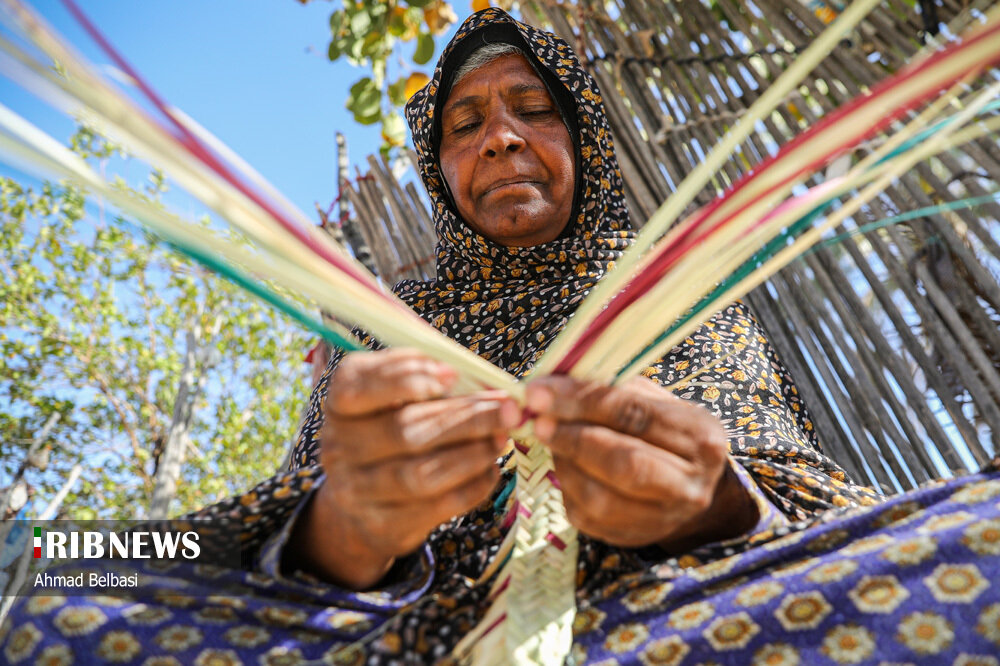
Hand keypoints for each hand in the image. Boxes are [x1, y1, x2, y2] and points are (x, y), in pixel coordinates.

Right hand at [290, 349, 519, 588]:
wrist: (359, 508)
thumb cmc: (388, 438)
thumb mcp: (392, 403)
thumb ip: (427, 383)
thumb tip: (482, 382)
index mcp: (339, 406)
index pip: (356, 386)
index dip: (404, 378)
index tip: (452, 374)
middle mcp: (339, 448)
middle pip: (404, 430)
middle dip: (464, 417)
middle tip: (506, 409)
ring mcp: (357, 491)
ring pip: (420, 473)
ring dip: (471, 454)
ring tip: (500, 439)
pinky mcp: (382, 526)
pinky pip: (435, 507)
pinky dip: (470, 487)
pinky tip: (489, 471)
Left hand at [525, 375, 757, 550]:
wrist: (685, 486)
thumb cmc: (661, 431)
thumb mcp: (650, 399)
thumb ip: (608, 390)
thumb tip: (551, 385)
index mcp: (700, 437)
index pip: (635, 415)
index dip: (582, 402)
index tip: (540, 392)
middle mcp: (690, 483)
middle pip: (623, 462)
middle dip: (572, 438)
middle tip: (537, 420)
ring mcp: (664, 517)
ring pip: (600, 497)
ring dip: (564, 464)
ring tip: (549, 438)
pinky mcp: (633, 536)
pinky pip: (587, 516)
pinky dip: (566, 485)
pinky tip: (562, 463)